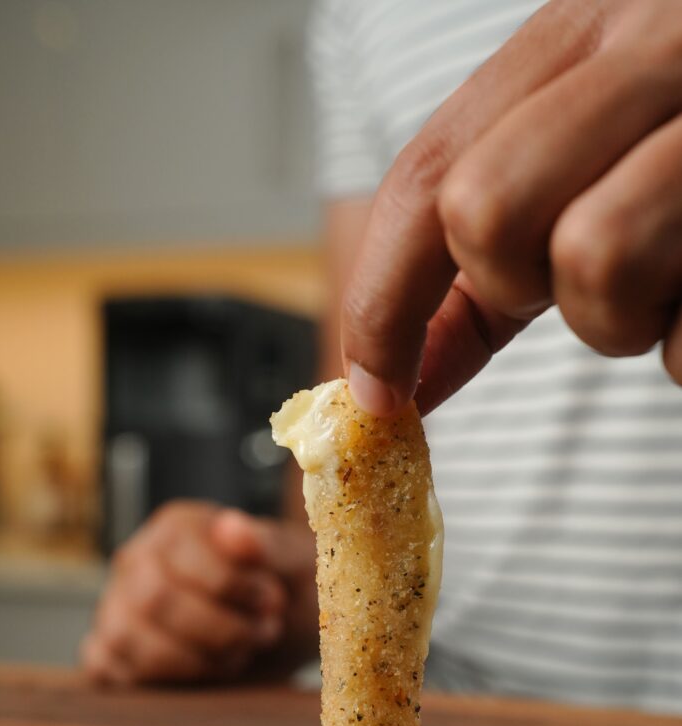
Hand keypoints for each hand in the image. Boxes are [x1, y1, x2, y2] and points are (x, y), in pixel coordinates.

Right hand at [80, 502, 317, 686]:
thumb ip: (266, 544)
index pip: (184, 557)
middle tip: (263, 633)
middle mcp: (137, 560)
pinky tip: (202, 671)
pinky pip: (103, 667)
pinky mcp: (109, 649)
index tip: (274, 603)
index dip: (233, 588)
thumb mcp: (294, 562)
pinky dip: (155, 678)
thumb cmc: (287, 587)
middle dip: (220, 629)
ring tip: (238, 653)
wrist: (283, 625)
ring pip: (125, 637)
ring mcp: (116, 604)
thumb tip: (231, 527)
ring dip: (194, 660)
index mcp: (178, 526)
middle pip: (154, 599)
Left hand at [341, 0, 681, 415]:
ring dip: (621, 317)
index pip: (428, 175)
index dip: (381, 301)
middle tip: (574, 279)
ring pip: (594, 259)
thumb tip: (389, 380)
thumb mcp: (585, 167)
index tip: (373, 390)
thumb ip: (486, 265)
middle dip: (513, 285)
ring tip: (673, 279)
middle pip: (485, 213)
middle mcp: (653, 41)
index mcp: (580, 34)